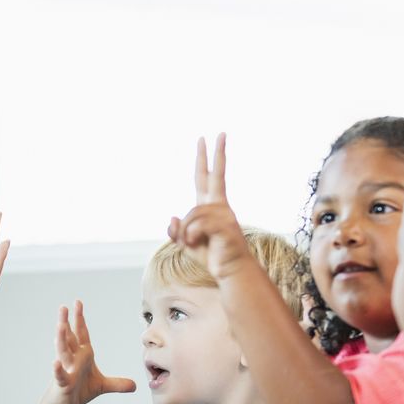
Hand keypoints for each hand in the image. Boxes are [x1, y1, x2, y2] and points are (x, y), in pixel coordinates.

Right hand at [40, 301, 136, 403]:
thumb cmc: (79, 391)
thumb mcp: (102, 386)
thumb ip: (117, 383)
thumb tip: (135, 385)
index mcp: (82, 355)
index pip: (81, 334)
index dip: (80, 319)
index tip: (78, 303)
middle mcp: (72, 359)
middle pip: (68, 338)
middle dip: (66, 322)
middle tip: (63, 307)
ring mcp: (66, 370)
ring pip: (62, 352)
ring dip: (61, 339)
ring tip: (60, 326)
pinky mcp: (62, 383)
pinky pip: (60, 375)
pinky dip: (58, 369)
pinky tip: (55, 363)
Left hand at [168, 134, 251, 281]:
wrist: (230, 271)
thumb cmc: (211, 256)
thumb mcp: (185, 243)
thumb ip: (176, 231)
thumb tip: (173, 218)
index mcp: (211, 205)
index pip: (207, 177)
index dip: (205, 159)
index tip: (207, 139)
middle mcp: (219, 206)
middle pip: (215, 176)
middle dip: (216, 154)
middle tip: (220, 133)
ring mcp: (224, 215)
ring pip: (191, 214)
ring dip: (185, 233)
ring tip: (194, 244)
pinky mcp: (225, 227)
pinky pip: (196, 226)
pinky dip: (190, 238)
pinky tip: (197, 244)